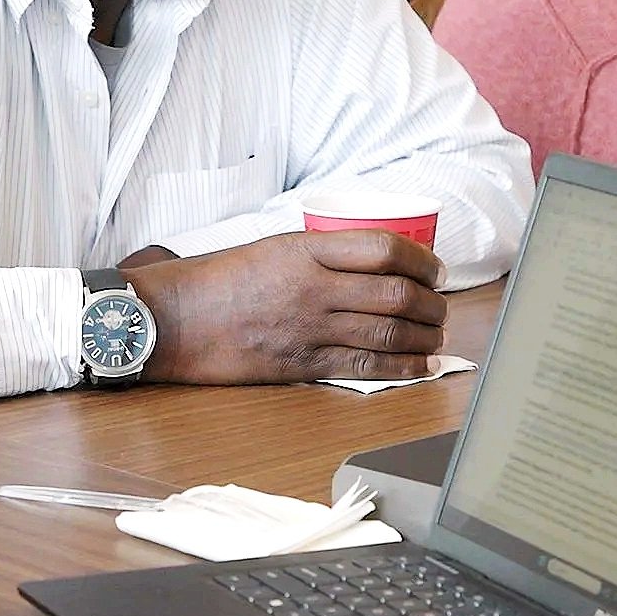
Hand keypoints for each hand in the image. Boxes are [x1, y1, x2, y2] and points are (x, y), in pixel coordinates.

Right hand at [124, 231, 447, 384]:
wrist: (175, 318)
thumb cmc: (218, 280)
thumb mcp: (271, 247)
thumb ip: (319, 254)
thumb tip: (370, 265)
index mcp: (306, 250)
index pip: (383, 249)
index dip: (421, 260)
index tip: (434, 270)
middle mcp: (313, 287)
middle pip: (396, 294)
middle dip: (432, 303)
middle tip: (441, 307)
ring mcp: (309, 328)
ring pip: (389, 333)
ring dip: (425, 336)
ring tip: (437, 336)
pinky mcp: (302, 364)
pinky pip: (366, 367)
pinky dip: (403, 368)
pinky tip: (421, 366)